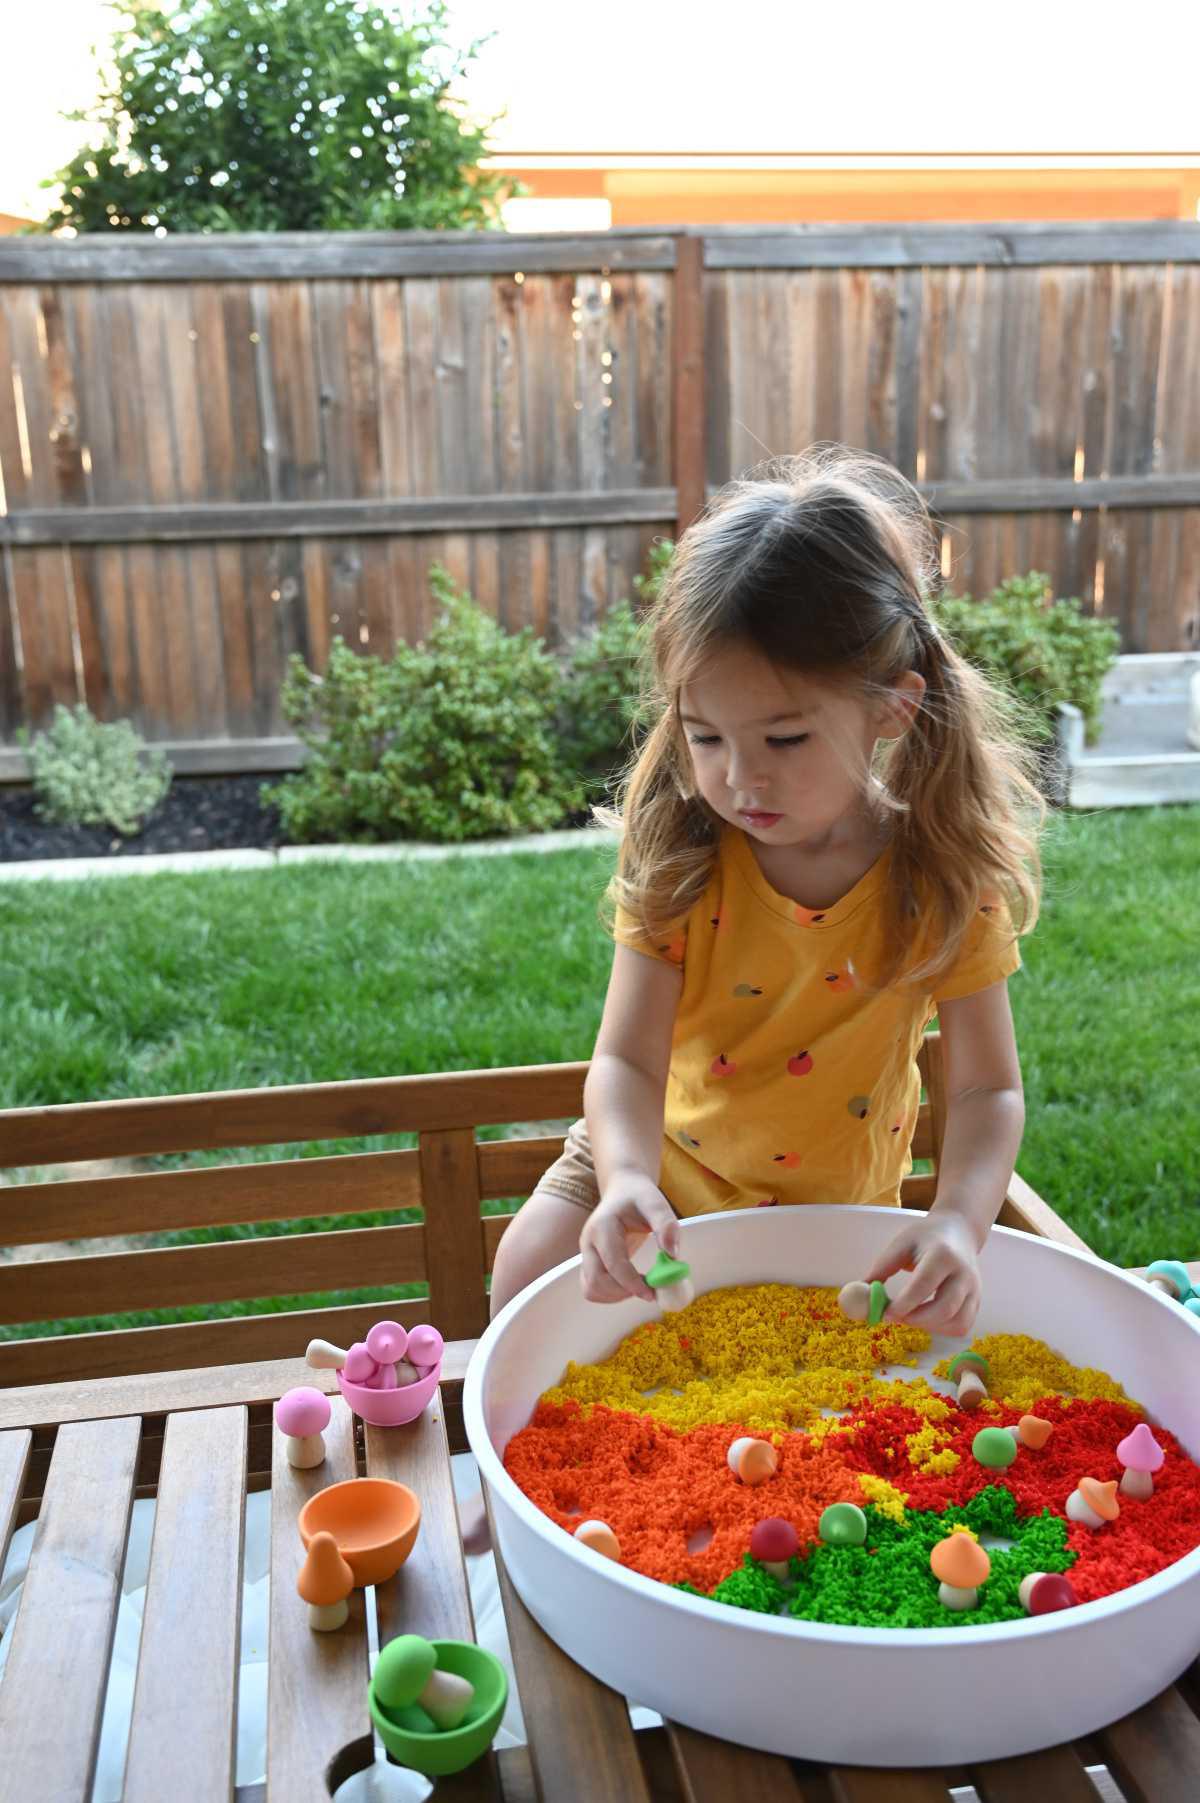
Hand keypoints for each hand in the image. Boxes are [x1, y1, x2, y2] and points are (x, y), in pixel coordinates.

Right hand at [579, 1172, 679, 1303]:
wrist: (623, 1191)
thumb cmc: (639, 1197)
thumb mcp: (655, 1203)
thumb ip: (666, 1225)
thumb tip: (673, 1255)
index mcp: (602, 1227)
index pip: (613, 1264)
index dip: (633, 1283)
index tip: (653, 1293)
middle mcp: (588, 1242)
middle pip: (596, 1281)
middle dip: (624, 1292)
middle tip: (650, 1290)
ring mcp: (586, 1254)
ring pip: (591, 1289)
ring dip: (616, 1296)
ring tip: (641, 1286)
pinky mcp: (589, 1263)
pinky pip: (593, 1289)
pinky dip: (611, 1295)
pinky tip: (631, 1285)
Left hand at [867, 1210, 981, 1338]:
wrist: (959, 1231)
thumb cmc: (925, 1237)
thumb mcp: (901, 1244)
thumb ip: (882, 1268)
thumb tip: (860, 1293)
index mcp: (942, 1254)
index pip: (925, 1284)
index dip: (904, 1304)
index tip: (885, 1314)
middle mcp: (963, 1273)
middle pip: (944, 1308)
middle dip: (916, 1320)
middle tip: (895, 1317)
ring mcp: (974, 1289)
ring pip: (956, 1323)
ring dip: (929, 1327)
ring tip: (910, 1316)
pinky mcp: (977, 1301)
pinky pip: (962, 1326)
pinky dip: (942, 1329)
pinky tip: (926, 1318)